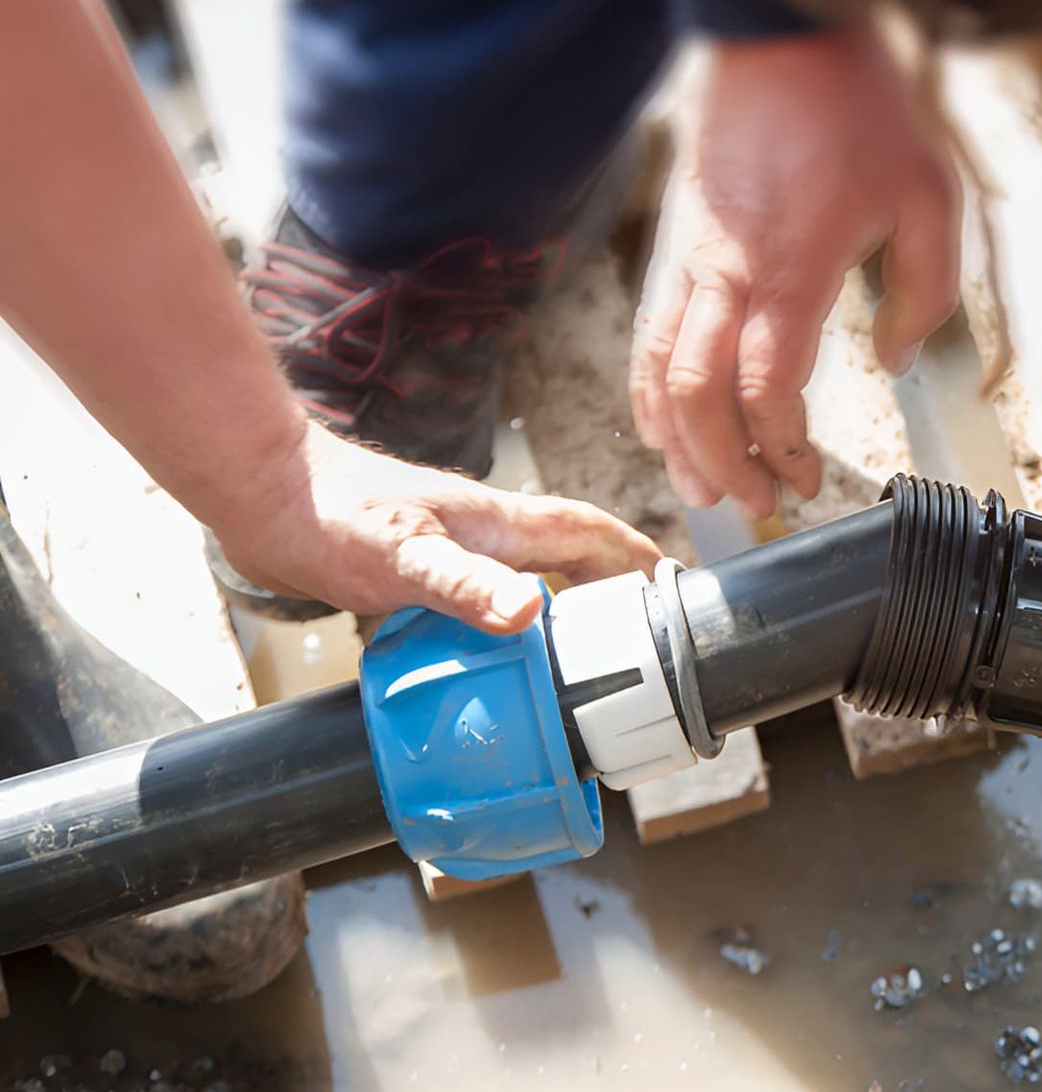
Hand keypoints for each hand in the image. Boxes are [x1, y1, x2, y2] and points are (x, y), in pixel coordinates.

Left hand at [212, 425, 662, 633]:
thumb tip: (531, 614)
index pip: (592, 533)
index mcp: (502, 523)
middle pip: (572, 555)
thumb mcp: (404, 557)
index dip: (636, 559)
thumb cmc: (330, 515)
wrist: (262, 493)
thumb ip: (466, 585)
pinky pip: (484, 597)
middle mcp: (487, 532)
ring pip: (530, 576)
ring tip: (579, 657)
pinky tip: (491, 658)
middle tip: (638, 640)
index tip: (672, 592)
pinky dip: (504, 624)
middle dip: (612, 590)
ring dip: (562, 607)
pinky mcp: (419, 568)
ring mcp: (454, 548)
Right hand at [632, 26, 959, 518]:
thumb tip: (896, 360)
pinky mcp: (671, 245)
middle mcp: (726, 275)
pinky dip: (649, 391)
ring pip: (656, 372)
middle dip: (718, 464)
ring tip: (699, 484)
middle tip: (750, 502)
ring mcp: (687, 260)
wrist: (781, 34)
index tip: (804, 479)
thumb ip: (927, 291)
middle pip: (697, 397)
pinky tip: (666, 423)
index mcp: (791, 270)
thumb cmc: (859, 112)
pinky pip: (646, 335)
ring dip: (674, 440)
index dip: (780, 449)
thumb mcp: (931, 196)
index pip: (766, 389)